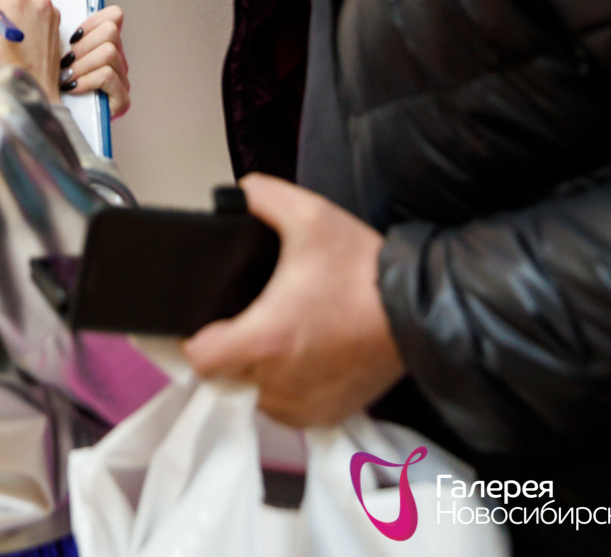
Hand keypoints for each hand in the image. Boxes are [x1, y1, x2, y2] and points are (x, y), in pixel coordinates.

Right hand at [0, 0, 61, 102]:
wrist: (37, 91)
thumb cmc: (11, 70)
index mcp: (19, 0)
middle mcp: (39, 0)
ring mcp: (50, 10)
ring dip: (10, 4)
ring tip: (5, 31)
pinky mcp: (55, 20)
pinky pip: (34, 4)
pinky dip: (23, 12)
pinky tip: (18, 34)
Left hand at [61, 5, 129, 117]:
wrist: (59, 124)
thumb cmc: (55, 87)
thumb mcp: (58, 57)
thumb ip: (61, 37)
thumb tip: (51, 15)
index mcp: (105, 45)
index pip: (114, 16)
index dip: (92, 21)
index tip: (72, 37)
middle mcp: (118, 60)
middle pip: (111, 31)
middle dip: (83, 46)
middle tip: (66, 61)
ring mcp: (122, 80)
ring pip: (109, 52)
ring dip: (82, 64)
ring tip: (67, 77)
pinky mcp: (122, 100)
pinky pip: (107, 76)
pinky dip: (86, 80)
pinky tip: (73, 88)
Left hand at [184, 173, 403, 425]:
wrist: (417, 311)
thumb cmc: (363, 271)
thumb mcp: (310, 215)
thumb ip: (261, 196)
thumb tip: (238, 195)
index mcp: (266, 339)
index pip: (200, 358)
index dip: (193, 337)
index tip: (203, 320)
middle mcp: (279, 383)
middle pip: (225, 375)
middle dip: (229, 347)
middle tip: (247, 317)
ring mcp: (304, 405)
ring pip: (255, 394)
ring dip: (258, 369)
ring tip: (280, 332)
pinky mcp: (327, 414)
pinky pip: (287, 407)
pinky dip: (286, 386)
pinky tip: (302, 353)